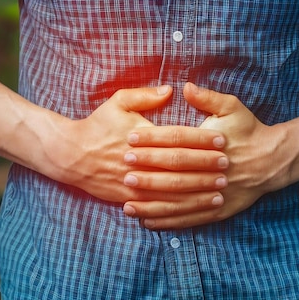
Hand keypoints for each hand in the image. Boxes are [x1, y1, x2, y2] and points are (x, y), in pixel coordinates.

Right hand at [53, 85, 227, 205]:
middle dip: (206, 166)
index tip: (223, 141)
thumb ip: (145, 95)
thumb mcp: (118, 102)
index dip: (202, 140)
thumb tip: (172, 90)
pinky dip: (177, 209)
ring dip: (198, 191)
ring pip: (172, 190)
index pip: (179, 138)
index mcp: (141, 136)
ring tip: (219, 190)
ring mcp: (134, 182)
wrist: (70, 155)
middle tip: (227, 166)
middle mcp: (140, 161)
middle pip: (180, 165)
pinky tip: (194, 209)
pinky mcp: (129, 198)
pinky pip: (158, 206)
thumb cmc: (97, 125)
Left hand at [124, 83, 297, 228]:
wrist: (274, 161)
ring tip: (127, 204)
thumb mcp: (233, 107)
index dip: (152, 139)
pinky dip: (167, 222)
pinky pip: (188, 219)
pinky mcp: (217, 211)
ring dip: (152, 203)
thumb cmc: (249, 131)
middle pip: (175, 171)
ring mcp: (215, 193)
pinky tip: (147, 221)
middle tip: (124, 170)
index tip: (130, 138)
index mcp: (212, 144)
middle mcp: (212, 170)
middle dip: (147, 171)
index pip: (177, 139)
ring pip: (178, 200)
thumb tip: (185, 86)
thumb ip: (208, 98)